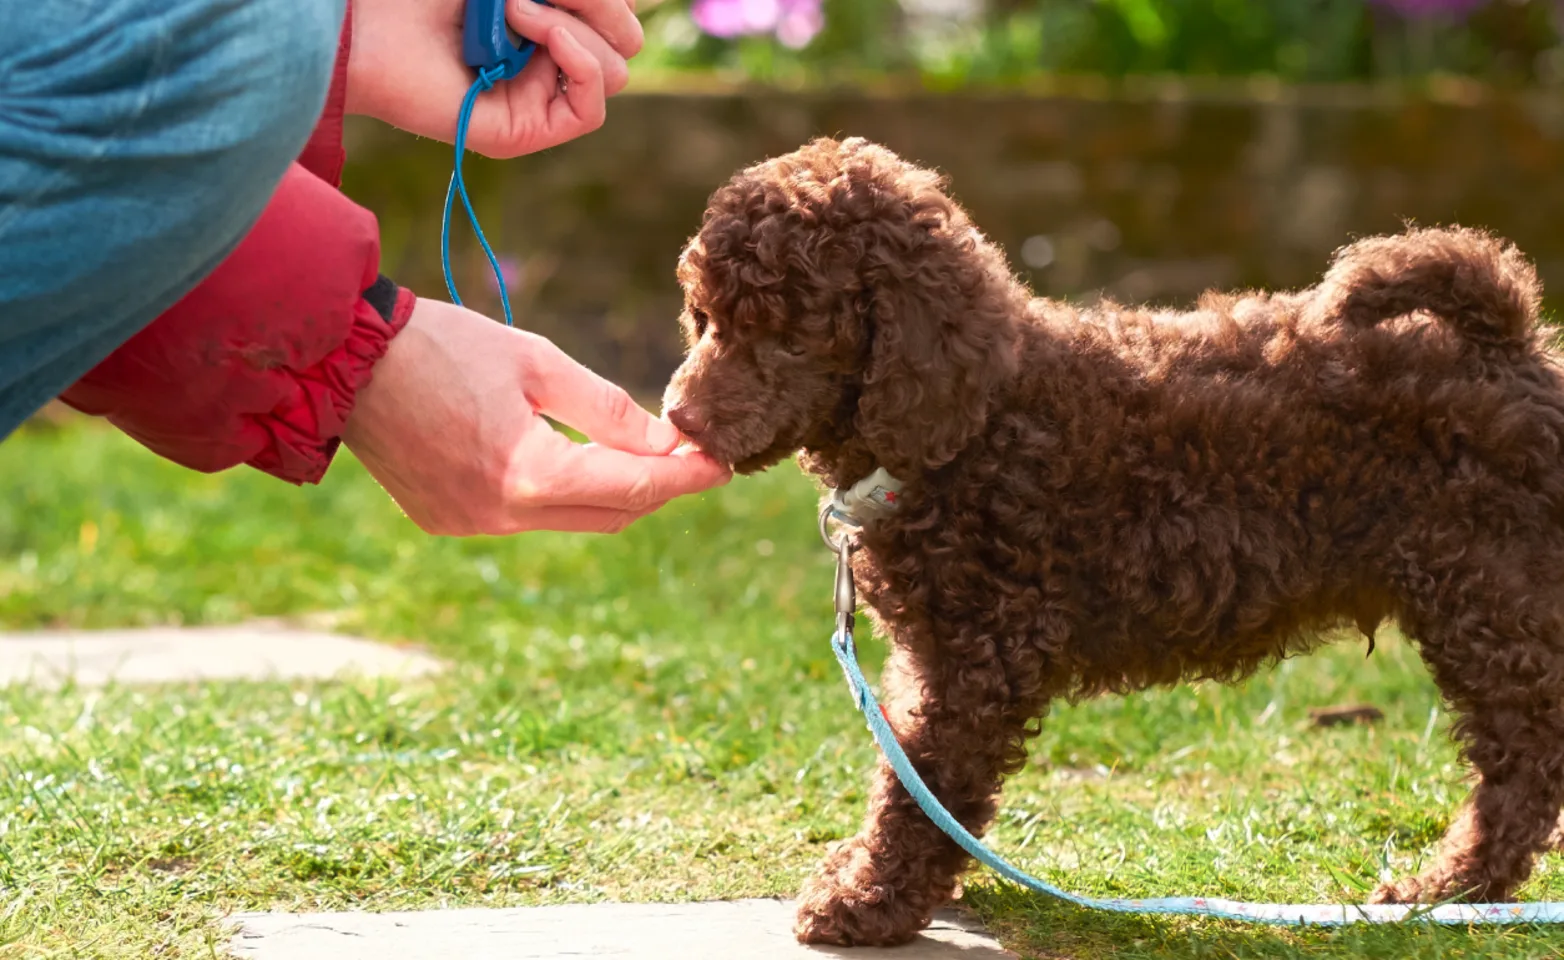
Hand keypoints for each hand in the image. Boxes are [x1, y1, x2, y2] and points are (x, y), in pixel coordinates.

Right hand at [341, 298, 729, 534]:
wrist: (343, 361)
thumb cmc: (442, 345)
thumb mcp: (536, 362)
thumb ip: (608, 408)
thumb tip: (667, 441)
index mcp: (527, 473)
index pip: (634, 488)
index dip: (684, 477)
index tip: (721, 465)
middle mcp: (501, 515)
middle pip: (610, 516)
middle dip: (655, 488)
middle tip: (688, 456)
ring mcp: (470, 524)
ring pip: (569, 521)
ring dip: (608, 492)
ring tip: (636, 452)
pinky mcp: (447, 521)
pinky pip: (525, 517)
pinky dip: (557, 493)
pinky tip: (565, 457)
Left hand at [345, 0, 643, 157]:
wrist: (372, 23)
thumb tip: (630, 26)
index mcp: (549, 27)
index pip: (620, 18)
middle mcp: (547, 65)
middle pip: (626, 44)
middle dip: (595, 8)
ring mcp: (537, 100)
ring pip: (615, 73)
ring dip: (575, 29)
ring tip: (514, 8)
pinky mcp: (524, 132)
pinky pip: (591, 108)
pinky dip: (581, 64)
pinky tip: (542, 35)